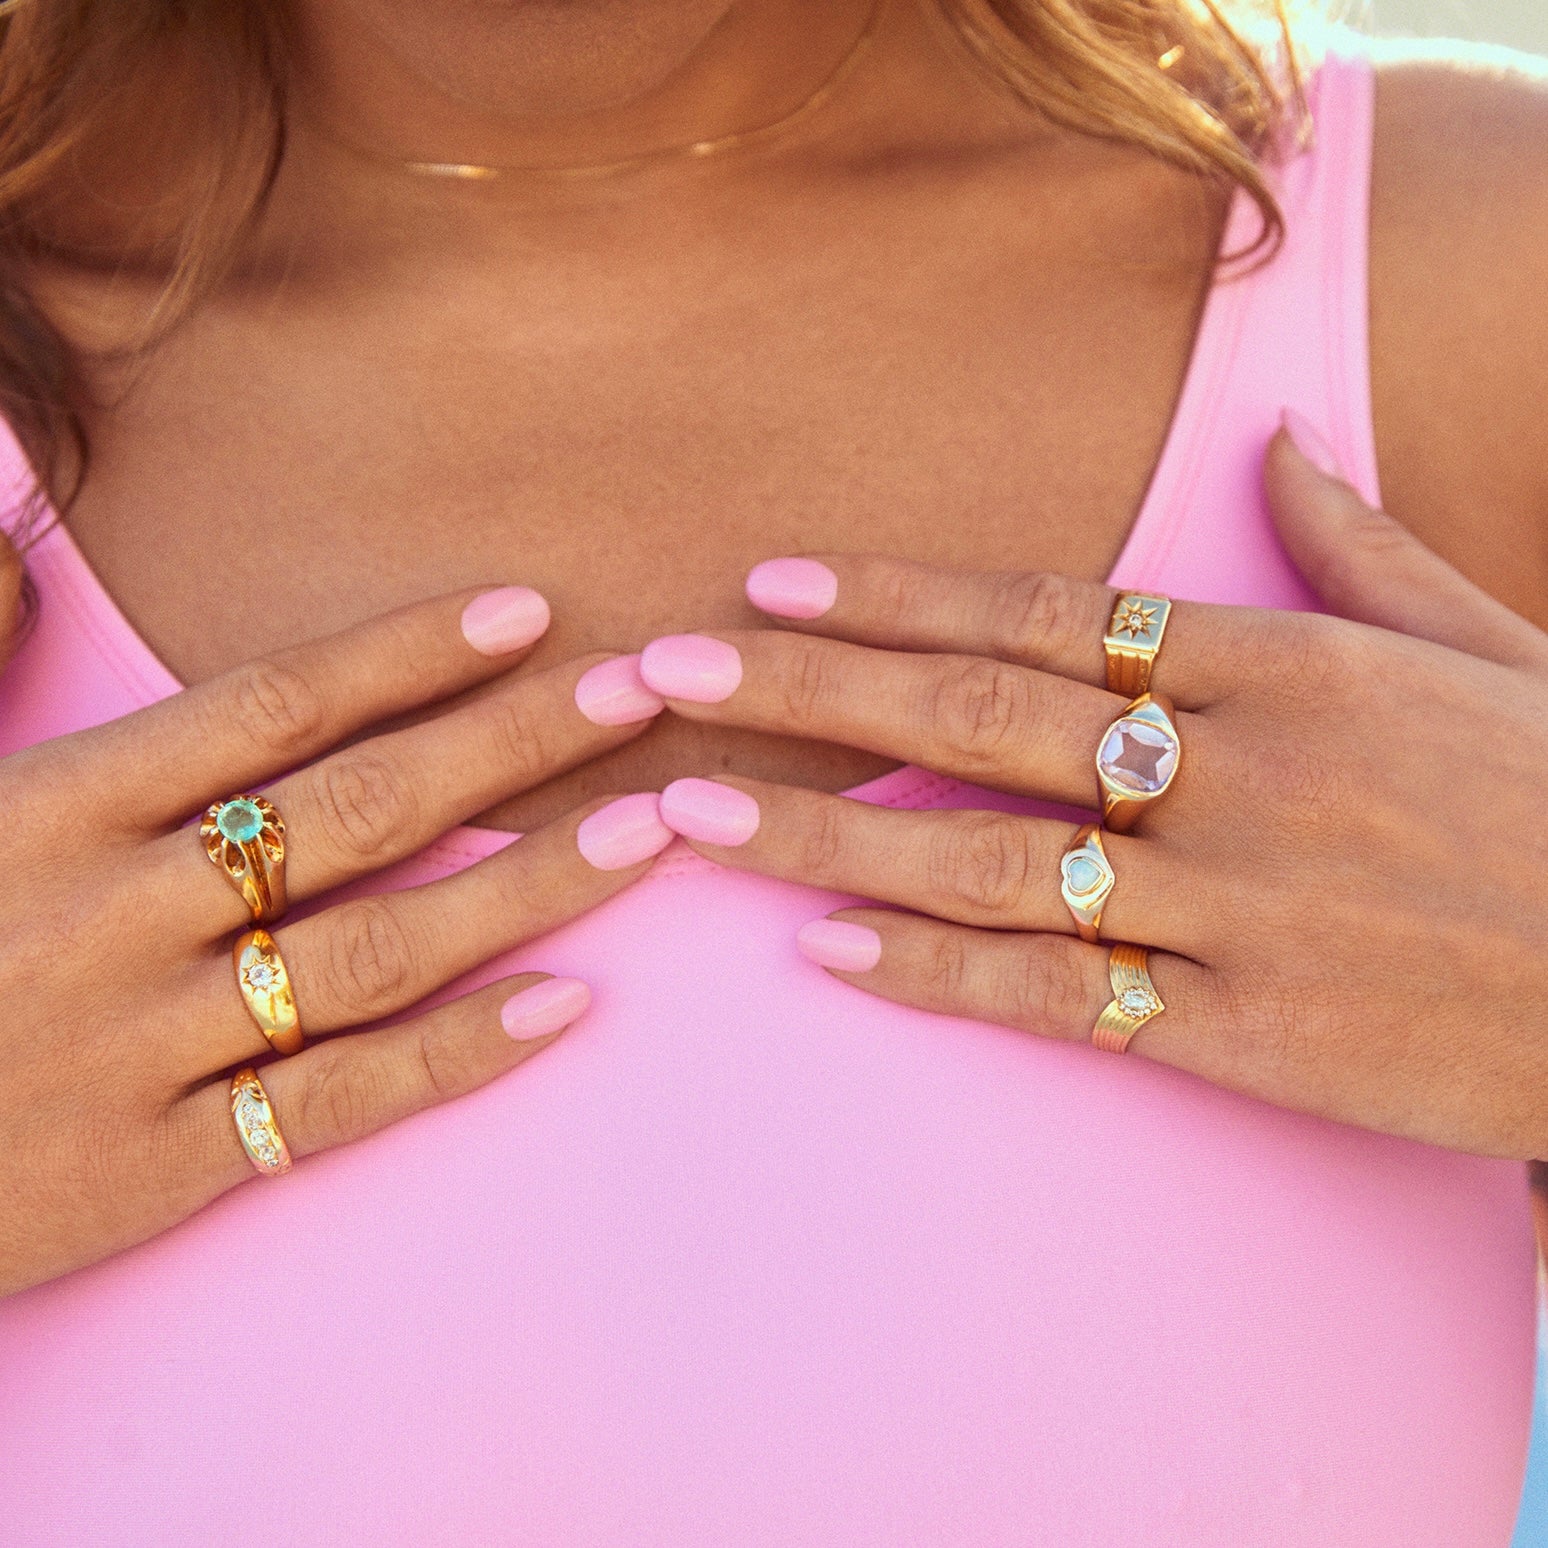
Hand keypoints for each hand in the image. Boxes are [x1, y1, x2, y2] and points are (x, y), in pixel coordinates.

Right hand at [0, 584, 671, 1295]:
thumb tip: (21, 546)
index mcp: (50, 805)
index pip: (275, 704)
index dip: (414, 651)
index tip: (528, 611)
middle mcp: (113, 913)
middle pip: (361, 808)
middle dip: (516, 742)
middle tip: (641, 690)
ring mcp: (143, 1045)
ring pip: (381, 949)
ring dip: (530, 884)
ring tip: (646, 832)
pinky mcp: (161, 1165)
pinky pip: (344, 1102)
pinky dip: (461, 1054)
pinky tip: (567, 1004)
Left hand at [638, 425, 1547, 1159]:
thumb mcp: (1481, 645)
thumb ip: (1358, 549)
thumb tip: (1283, 448)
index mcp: (1281, 664)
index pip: (1043, 613)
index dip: (893, 599)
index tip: (770, 584)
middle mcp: (1235, 774)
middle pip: (978, 719)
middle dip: (810, 693)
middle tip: (666, 673)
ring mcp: (1231, 908)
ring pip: (984, 859)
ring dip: (823, 836)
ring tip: (691, 810)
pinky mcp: (1240, 1034)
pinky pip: (1057, 995)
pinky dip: (934, 978)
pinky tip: (822, 961)